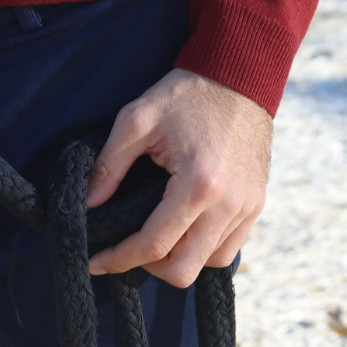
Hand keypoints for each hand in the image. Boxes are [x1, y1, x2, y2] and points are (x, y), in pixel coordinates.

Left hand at [85, 66, 270, 288]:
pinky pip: (228, 249)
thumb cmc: (185, 95)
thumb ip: (110, 164)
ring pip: (207, 264)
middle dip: (146, 267)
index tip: (95, 261)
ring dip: (177, 259)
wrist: (239, 76)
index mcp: (198, 185)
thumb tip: (89, 203)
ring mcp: (247, 208)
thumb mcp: (137, 118)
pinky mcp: (257, 205)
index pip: (154, 245)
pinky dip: (202, 249)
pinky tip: (181, 227)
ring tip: (153, 234)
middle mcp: (228, 206)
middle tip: (124, 247)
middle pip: (183, 270)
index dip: (119, 259)